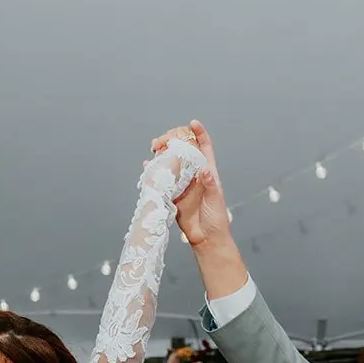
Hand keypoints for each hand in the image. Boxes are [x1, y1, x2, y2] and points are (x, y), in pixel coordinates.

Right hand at [152, 121, 230, 249]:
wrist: (206, 239)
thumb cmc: (216, 219)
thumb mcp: (216, 200)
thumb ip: (210, 185)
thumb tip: (205, 171)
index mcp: (207, 172)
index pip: (204, 147)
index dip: (199, 133)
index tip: (192, 123)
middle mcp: (193, 174)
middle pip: (183, 150)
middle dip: (173, 140)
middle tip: (162, 140)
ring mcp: (182, 183)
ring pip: (170, 161)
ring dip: (161, 153)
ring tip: (153, 149)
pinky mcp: (172, 194)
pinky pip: (161, 179)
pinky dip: (153, 171)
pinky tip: (147, 166)